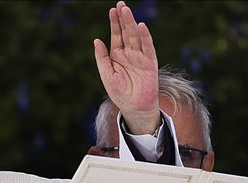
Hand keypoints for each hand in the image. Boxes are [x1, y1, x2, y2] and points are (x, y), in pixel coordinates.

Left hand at [93, 1, 159, 134]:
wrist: (134, 108)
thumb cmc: (120, 93)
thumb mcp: (107, 75)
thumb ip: (102, 58)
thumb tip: (96, 40)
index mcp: (117, 56)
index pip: (116, 35)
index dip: (114, 23)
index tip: (112, 10)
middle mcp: (129, 53)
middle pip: (126, 32)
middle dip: (123, 19)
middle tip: (120, 4)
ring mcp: (140, 57)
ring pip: (136, 37)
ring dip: (131, 24)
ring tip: (126, 11)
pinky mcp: (150, 62)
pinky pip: (148, 47)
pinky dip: (145, 37)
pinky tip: (140, 27)